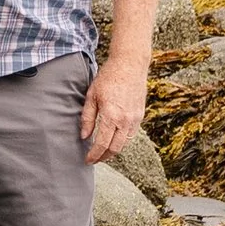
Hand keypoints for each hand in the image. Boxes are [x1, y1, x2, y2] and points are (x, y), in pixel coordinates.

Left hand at [79, 51, 145, 166]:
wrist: (130, 65)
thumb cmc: (108, 77)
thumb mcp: (91, 96)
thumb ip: (87, 118)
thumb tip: (84, 136)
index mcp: (111, 115)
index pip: (102, 144)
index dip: (94, 155)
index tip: (88, 160)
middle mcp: (125, 120)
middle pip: (115, 149)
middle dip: (104, 157)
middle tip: (94, 159)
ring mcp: (135, 119)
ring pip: (124, 143)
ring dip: (113, 150)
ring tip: (103, 151)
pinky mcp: (140, 115)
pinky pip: (131, 134)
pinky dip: (122, 140)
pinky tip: (113, 138)